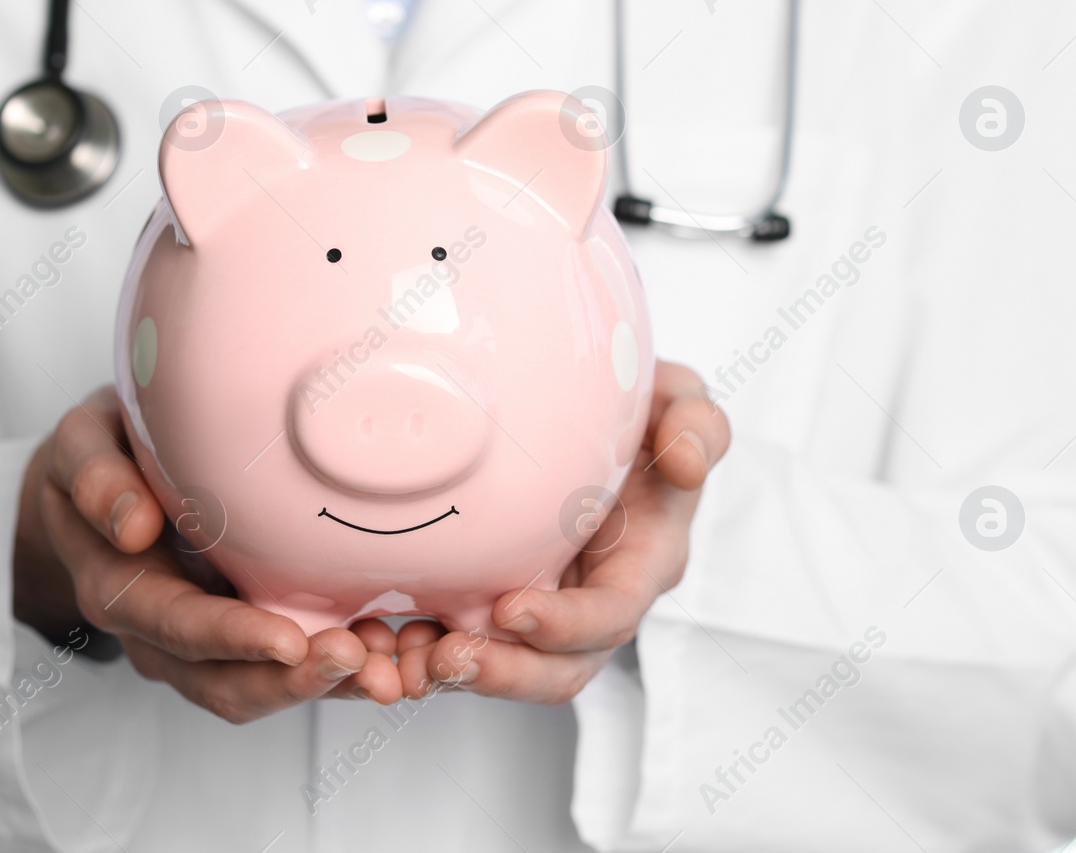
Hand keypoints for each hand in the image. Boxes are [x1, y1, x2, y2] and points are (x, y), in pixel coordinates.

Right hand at [12, 386, 402, 721]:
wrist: (98, 484)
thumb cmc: (99, 457)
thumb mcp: (83, 446)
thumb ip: (95, 477)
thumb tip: (130, 524)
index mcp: (118, 588)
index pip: (175, 626)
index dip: (231, 639)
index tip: (287, 639)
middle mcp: (157, 634)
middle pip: (224, 682)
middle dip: (293, 681)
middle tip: (360, 658)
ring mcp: (200, 646)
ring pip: (260, 690)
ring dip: (324, 687)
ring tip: (386, 671)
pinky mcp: (240, 636)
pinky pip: (285, 670)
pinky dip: (334, 671)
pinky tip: (386, 654)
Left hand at [387, 361, 728, 702]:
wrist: (595, 417)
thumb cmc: (644, 413)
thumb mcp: (681, 401)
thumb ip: (697, 422)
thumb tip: (689, 462)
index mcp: (644, 563)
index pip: (611, 617)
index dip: (564, 625)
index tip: (510, 609)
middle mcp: (594, 598)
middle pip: (558, 670)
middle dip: (503, 674)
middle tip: (442, 657)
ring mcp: (545, 603)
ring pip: (507, 668)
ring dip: (454, 673)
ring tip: (401, 658)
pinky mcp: (495, 595)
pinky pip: (462, 640)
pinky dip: (422, 650)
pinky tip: (378, 638)